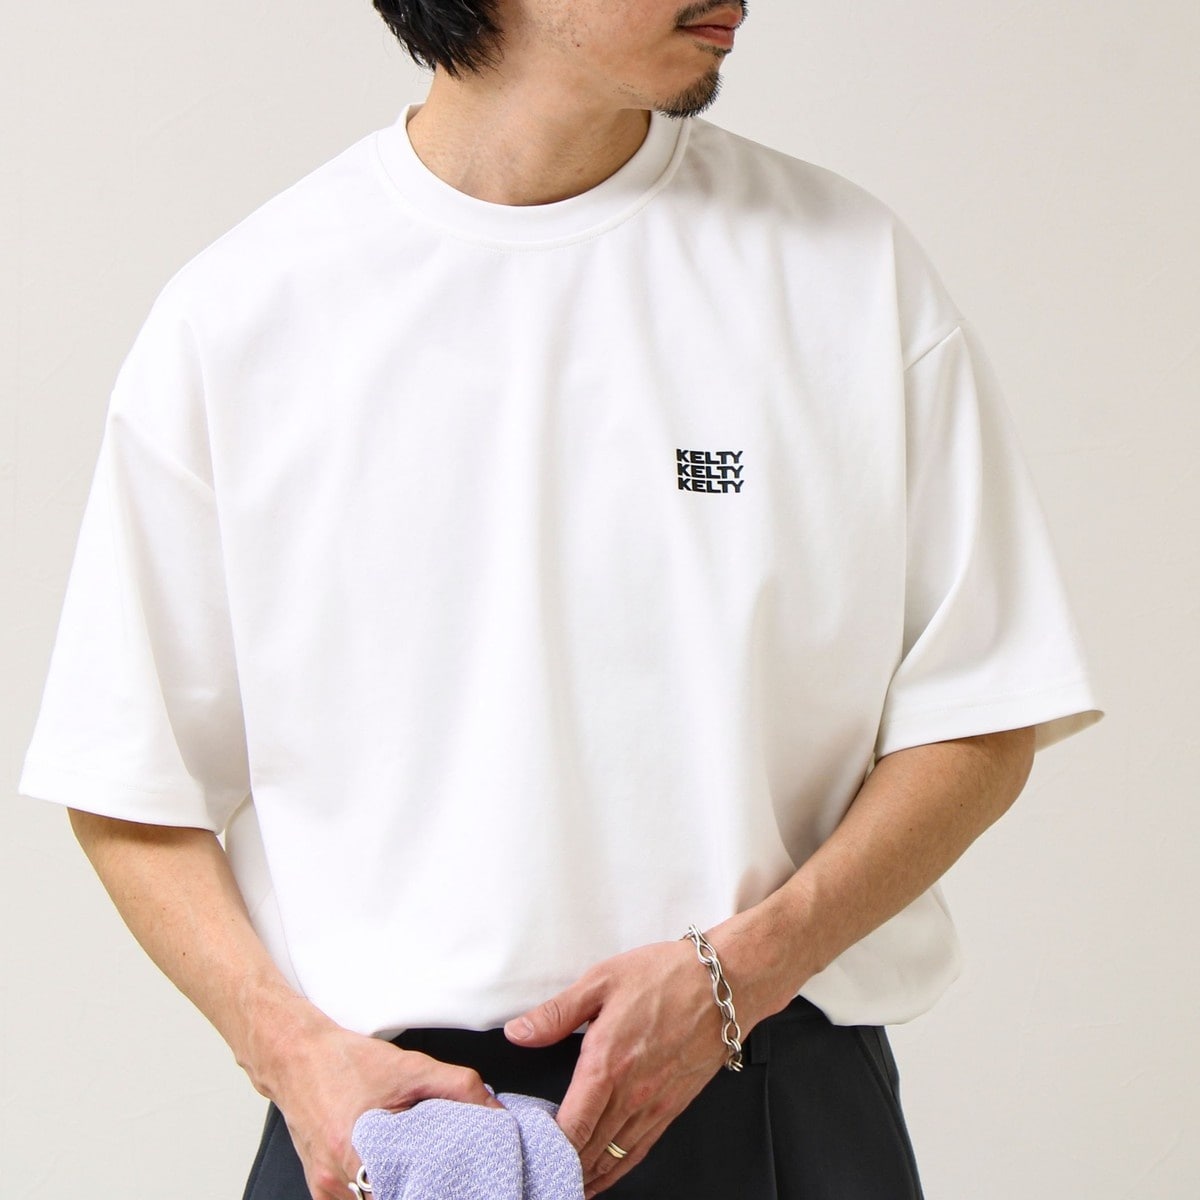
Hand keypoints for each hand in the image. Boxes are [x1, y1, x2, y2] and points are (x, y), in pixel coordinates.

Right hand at [267, 1021, 504, 1199]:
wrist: (296, 1057)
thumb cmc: (346, 1062)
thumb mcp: (410, 1067)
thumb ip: (458, 1087)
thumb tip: (494, 1112)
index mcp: (355, 1154)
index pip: (406, 1196)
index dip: (434, 1192)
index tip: (458, 1185)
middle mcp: (334, 1182)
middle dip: (421, 1190)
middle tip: (446, 1177)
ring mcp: (325, 1190)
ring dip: (400, 1190)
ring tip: (421, 1172)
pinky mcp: (321, 1189)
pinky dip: (380, 1189)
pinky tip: (395, 1171)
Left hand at [503, 938, 729, 1197]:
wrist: (724, 985)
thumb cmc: (667, 976)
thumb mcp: (602, 980)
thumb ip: (557, 1012)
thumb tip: (519, 1032)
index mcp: (607, 1063)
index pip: (570, 1127)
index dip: (546, 1145)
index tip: (527, 1144)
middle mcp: (631, 1093)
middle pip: (588, 1150)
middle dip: (560, 1164)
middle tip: (537, 1164)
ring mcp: (655, 1105)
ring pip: (613, 1158)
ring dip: (586, 1173)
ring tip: (562, 1180)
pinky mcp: (673, 1108)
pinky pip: (639, 1150)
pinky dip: (617, 1169)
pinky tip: (603, 1174)